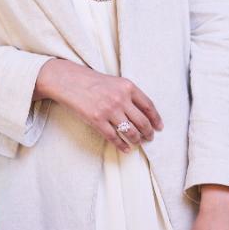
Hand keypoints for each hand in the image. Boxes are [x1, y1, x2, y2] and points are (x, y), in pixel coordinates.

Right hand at [34, 58, 162, 152]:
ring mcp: (109, 110)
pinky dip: (122, 145)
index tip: (159, 127)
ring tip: (138, 142)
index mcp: (127, 86)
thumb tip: (144, 113)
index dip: (156, 119)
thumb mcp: (115, 82)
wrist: (69, 81)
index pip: (148, 106)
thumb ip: (129, 94)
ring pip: (130, 131)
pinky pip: (114, 137)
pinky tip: (125, 148)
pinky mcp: (97, 120)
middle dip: (148, 132)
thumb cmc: (92, 82)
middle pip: (142, 121)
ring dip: (137, 140)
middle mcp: (120, 98)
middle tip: (149, 138)